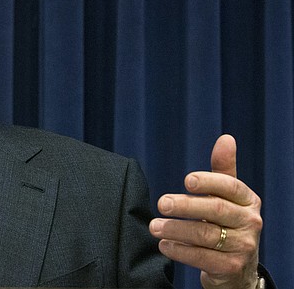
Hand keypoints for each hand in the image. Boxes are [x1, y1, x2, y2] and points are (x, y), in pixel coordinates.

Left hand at [149, 135, 262, 288]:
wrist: (236, 267)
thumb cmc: (226, 222)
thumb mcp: (226, 197)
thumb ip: (222, 169)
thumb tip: (226, 138)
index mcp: (248, 200)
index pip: (230, 185)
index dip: (208, 181)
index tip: (187, 180)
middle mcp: (250, 222)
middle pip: (215, 209)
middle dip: (185, 205)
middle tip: (161, 203)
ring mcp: (243, 246)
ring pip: (206, 234)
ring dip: (176, 229)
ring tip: (155, 226)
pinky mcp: (230, 267)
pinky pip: (202, 257)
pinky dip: (180, 250)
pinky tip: (165, 245)